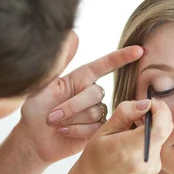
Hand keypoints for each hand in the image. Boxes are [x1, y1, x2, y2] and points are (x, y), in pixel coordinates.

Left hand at [16, 32, 144, 163]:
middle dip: (72, 106)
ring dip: (72, 119)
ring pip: (95, 111)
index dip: (122, 57)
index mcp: (80, 78)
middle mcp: (91, 93)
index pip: (105, 65)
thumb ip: (58, 63)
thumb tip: (73, 34)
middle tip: (52, 116)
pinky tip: (64, 131)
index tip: (139, 50)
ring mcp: (96, 112)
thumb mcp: (42, 84)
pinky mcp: (98, 130)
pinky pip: (95, 127)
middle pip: (95, 93)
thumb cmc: (35, 110)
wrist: (34, 139)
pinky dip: (77, 130)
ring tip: (56, 124)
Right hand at [68, 98, 173, 173]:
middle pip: (165, 128)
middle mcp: (146, 160)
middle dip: (158, 114)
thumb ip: (125, 113)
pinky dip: (150, 138)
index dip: (160, 109)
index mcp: (131, 149)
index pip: (161, 124)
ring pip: (162, 136)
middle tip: (141, 110)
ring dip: (153, 126)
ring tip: (133, 127)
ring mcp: (152, 167)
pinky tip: (133, 141)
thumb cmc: (94, 159)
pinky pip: (158, 146)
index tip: (149, 102)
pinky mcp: (153, 170)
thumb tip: (145, 103)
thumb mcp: (103, 131)